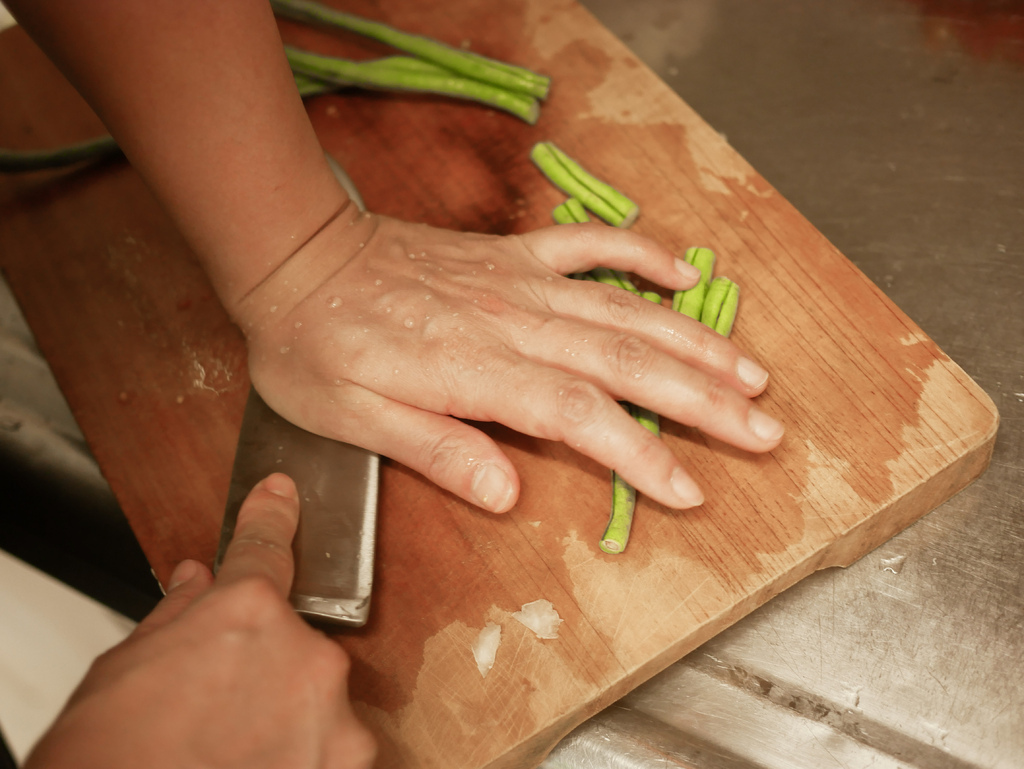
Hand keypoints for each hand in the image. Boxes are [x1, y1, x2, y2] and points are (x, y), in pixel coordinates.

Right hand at [25, 474, 375, 768]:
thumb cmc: (111, 758)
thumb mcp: (125, 668)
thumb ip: (176, 616)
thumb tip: (195, 583)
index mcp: (247, 612)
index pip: (266, 548)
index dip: (272, 516)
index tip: (283, 495)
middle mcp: (304, 653)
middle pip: (292, 638)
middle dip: (259, 660)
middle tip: (213, 700)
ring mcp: (333, 712)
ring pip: (314, 694)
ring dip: (282, 711)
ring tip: (229, 745)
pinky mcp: (347, 760)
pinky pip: (330, 742)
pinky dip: (301, 752)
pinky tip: (256, 762)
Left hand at [236, 209, 783, 513]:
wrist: (297, 257)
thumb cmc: (316, 346)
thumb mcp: (352, 417)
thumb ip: (433, 449)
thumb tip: (506, 493)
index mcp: (476, 369)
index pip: (580, 415)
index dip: (641, 455)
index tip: (691, 491)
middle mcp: (513, 321)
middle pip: (627, 362)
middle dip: (703, 401)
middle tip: (764, 430)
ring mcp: (519, 280)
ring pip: (626, 310)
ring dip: (694, 341)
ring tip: (751, 372)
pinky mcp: (513, 254)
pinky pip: (591, 246)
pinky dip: (641, 254)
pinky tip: (684, 272)